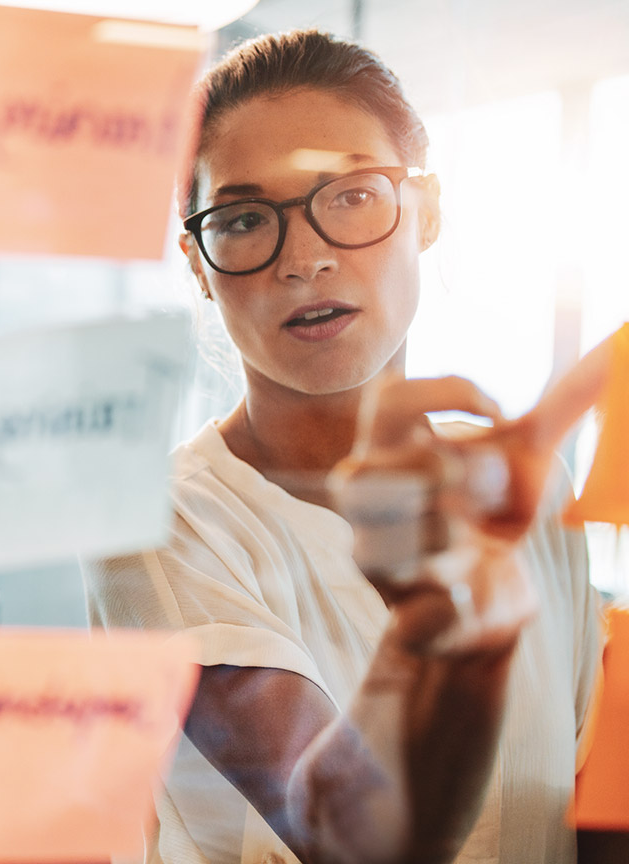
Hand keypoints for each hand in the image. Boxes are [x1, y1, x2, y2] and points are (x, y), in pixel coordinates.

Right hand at [331, 339, 612, 654]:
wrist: (488, 601)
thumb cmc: (491, 516)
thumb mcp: (526, 459)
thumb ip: (560, 407)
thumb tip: (613, 347)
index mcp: (389, 454)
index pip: (388, 401)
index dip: (443, 394)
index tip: (499, 411)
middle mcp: (368, 507)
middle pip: (376, 472)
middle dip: (449, 474)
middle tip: (486, 488)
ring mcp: (381, 565)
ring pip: (392, 543)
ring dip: (447, 535)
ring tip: (472, 543)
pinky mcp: (408, 620)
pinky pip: (423, 613)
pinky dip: (451, 604)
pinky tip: (469, 591)